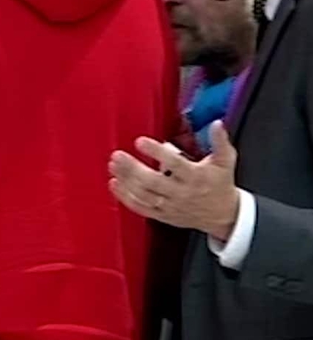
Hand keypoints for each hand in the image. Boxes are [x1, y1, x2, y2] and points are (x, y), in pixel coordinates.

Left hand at [109, 120, 240, 240]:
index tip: (140, 141)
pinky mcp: (163, 215)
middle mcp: (182, 192)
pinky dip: (126, 197)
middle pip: (153, 181)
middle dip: (133, 168)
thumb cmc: (221, 184)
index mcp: (196, 177)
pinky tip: (115, 184)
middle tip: (118, 155)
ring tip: (114, 166)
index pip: (174, 164)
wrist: (224, 216)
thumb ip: (220, 141)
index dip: (156, 152)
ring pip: (144, 195)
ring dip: (126, 180)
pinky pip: (141, 208)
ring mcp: (171, 205)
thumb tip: (217, 123)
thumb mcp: (226, 161)